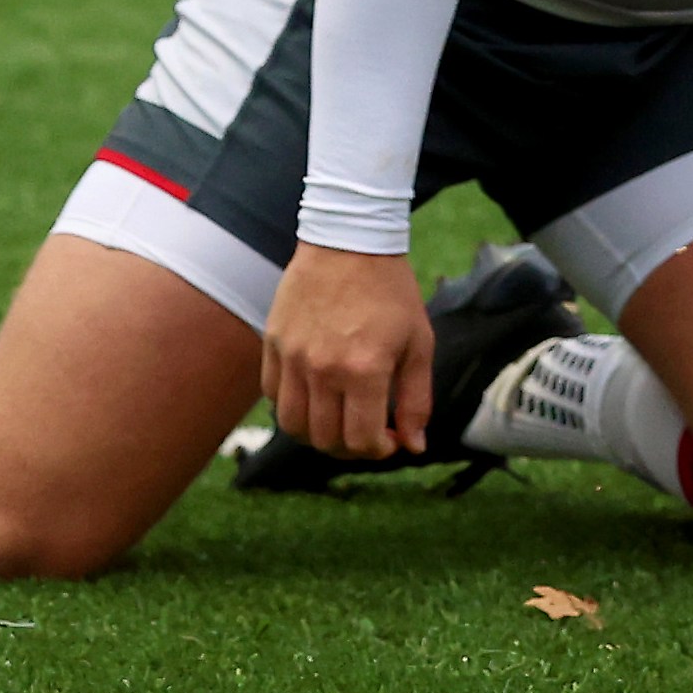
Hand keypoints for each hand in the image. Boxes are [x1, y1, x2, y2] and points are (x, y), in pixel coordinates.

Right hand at [264, 243, 433, 461]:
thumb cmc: (391, 292)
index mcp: (364, 369)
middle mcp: (322, 369)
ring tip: (340, 422)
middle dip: (351, 449)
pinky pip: (273, 397)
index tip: (391, 439)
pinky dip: (293, 408)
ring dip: (318, 435)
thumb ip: (417, 399)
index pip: (360, 440)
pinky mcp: (273, 345)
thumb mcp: (420, 343)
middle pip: (325, 440)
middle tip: (368, 434)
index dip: (379, 450)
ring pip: (292, 426)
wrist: (349, 242)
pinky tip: (316, 397)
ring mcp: (292, 358)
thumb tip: (416, 446)